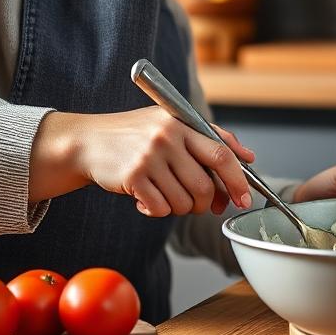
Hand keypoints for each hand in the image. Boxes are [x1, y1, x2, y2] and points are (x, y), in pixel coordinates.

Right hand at [30, 107, 254, 216]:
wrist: (87, 142)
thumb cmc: (135, 135)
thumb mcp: (172, 124)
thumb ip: (212, 137)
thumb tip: (248, 157)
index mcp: (182, 123)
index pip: (222, 154)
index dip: (238, 181)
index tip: (245, 199)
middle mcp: (167, 137)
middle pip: (205, 185)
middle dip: (208, 204)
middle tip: (202, 205)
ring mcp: (149, 157)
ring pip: (183, 201)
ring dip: (181, 208)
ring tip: (167, 196)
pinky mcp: (132, 177)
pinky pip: (161, 208)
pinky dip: (158, 211)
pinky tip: (146, 200)